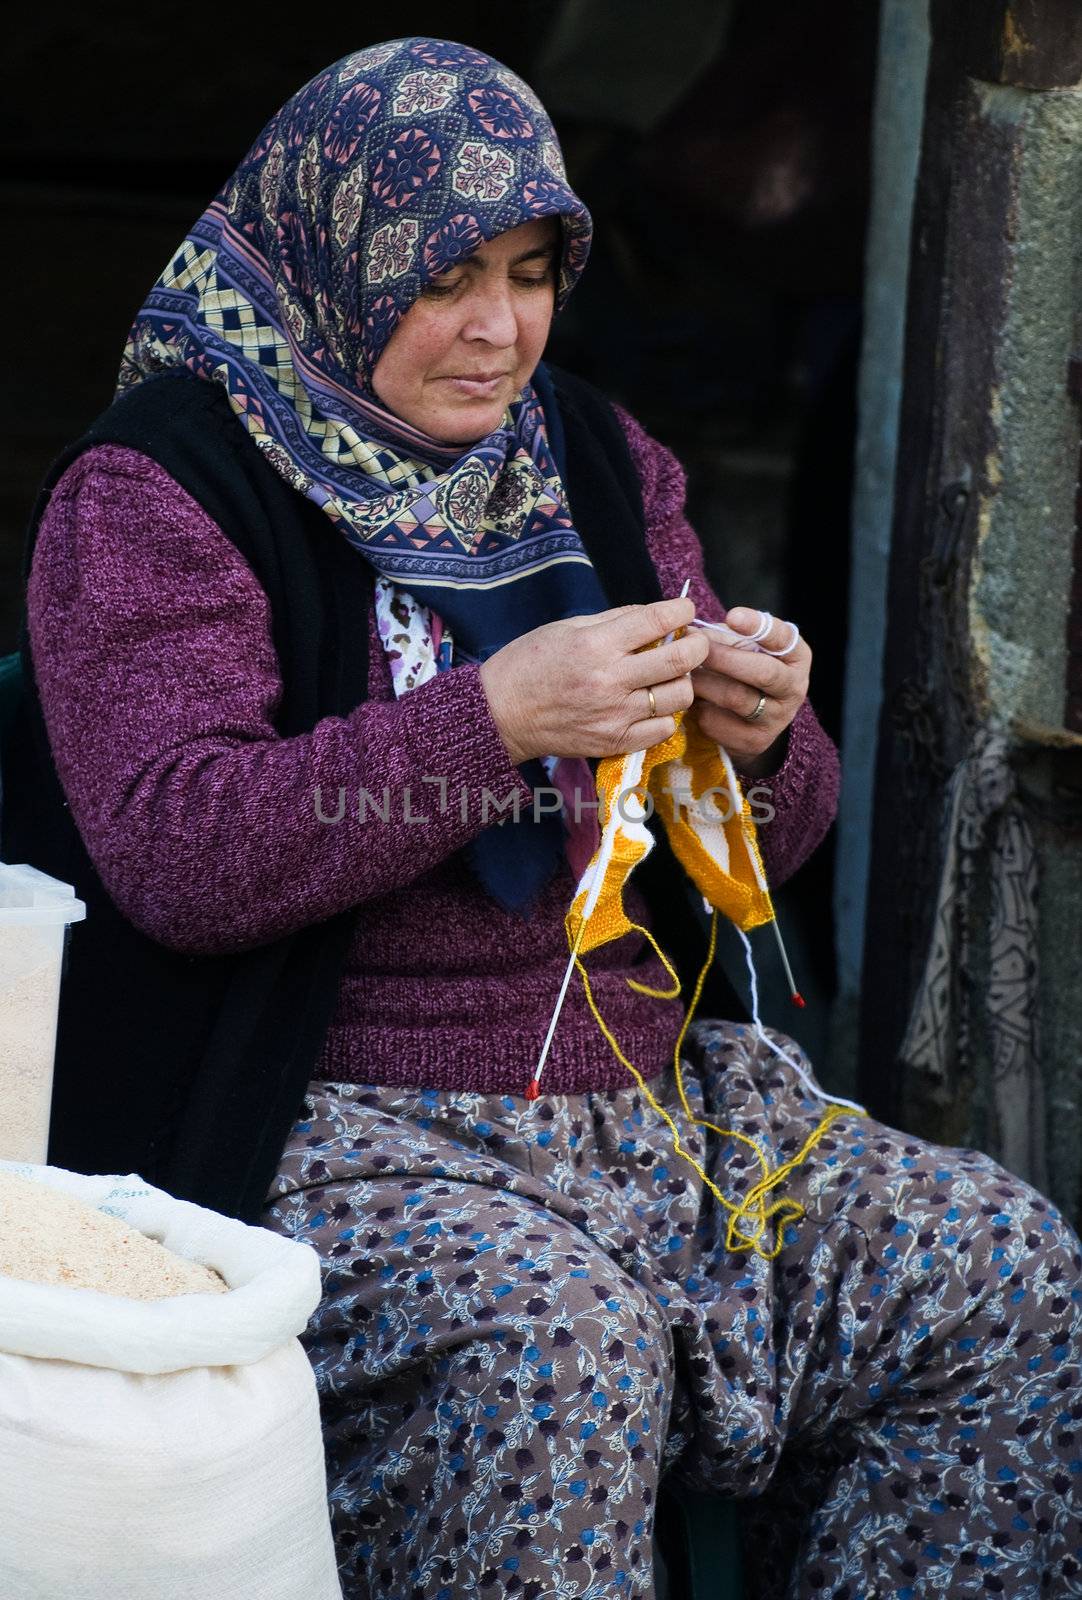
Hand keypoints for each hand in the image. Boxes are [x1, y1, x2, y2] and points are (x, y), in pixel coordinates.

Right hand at [479, 597, 708, 764]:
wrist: (501, 714)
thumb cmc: (530, 664)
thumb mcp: (567, 628)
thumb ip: (614, 621)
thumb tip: (655, 616)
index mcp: (596, 645)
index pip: (657, 620)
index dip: (680, 610)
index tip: (684, 609)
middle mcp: (609, 681)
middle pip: (680, 661)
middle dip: (697, 645)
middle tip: (692, 642)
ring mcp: (615, 715)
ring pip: (679, 696)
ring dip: (682, 681)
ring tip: (668, 676)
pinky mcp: (615, 742)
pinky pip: (664, 729)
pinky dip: (665, 714)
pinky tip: (651, 704)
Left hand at [686, 607, 809, 770]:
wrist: (750, 719)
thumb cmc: (742, 669)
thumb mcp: (742, 646)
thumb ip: (724, 636)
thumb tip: (690, 632)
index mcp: (796, 657)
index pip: (783, 638)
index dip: (758, 626)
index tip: (732, 615)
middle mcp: (794, 688)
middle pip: (762, 672)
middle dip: (724, 658)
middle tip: (697, 649)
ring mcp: (777, 718)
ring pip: (736, 698)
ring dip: (705, 683)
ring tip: (686, 674)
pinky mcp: (754, 741)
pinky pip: (719, 723)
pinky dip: (699, 710)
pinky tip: (691, 701)